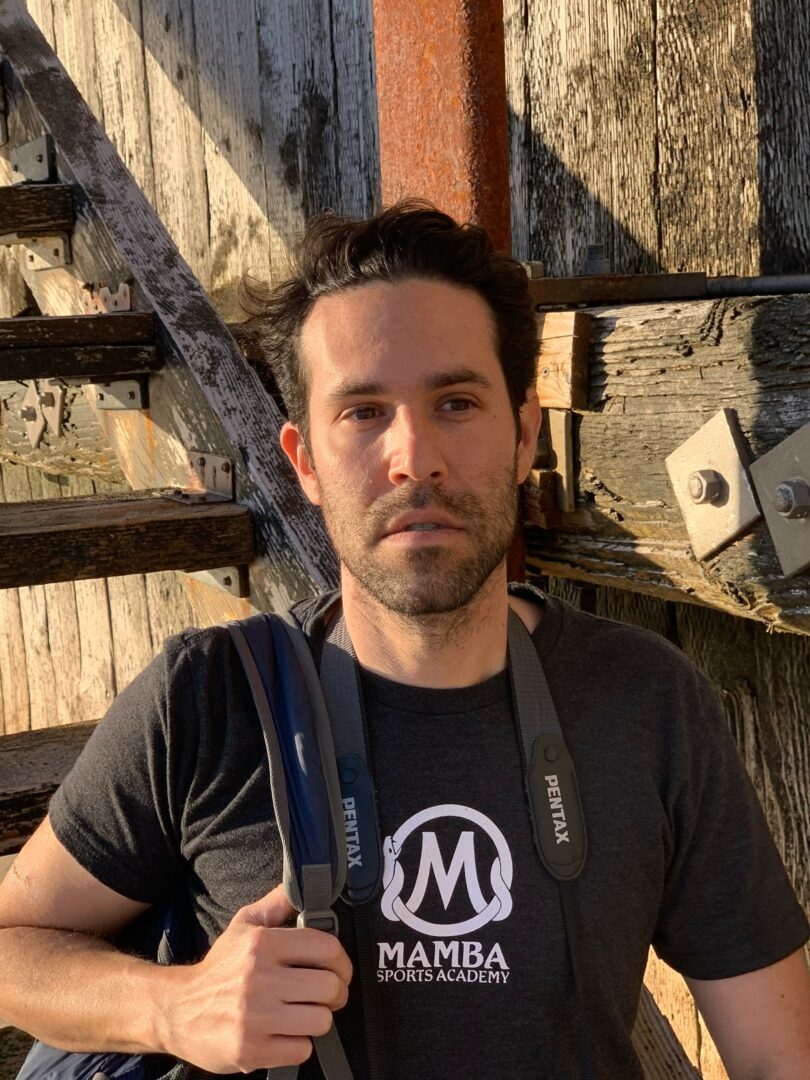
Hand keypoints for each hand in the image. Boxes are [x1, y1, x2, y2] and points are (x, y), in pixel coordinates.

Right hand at [160, 884, 351, 1073]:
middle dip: (336, 992)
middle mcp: (258, 979)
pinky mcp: (251, 1051)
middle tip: (328, 994)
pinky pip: (301, 1049)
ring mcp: (254, 1018)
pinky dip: (298, 1044)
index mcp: (262, 945)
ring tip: (304, 1013)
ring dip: (318, 1019)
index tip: (340, 969)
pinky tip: (285, 1033)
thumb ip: (276, 903)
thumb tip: (301, 882)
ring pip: (321, 1020)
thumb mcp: (244, 925)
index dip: (342, 961)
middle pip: (329, 987)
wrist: (177, 1010)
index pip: (326, 948)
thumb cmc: (218, 969)